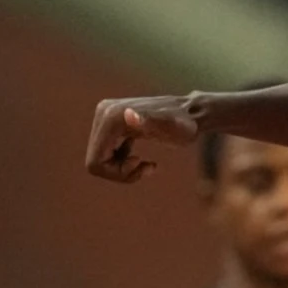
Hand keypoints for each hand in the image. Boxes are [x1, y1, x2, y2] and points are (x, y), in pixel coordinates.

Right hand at [84, 95, 199, 181]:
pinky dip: (123, 161)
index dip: (116, 173)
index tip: (140, 164)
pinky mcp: (113, 124)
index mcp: (110, 118)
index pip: (95, 162)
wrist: (192, 114)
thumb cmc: (184, 125)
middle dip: (119, 172)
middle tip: (146, 168)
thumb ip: (150, 121)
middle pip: (96, 161)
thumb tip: (130, 115)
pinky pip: (107, 153)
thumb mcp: (171, 127)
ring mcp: (106, 118)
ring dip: (122, 169)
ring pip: (100, 159)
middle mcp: (103, 114)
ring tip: (147, 165)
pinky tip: (142, 159)